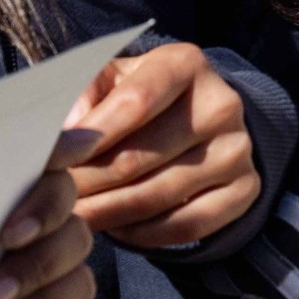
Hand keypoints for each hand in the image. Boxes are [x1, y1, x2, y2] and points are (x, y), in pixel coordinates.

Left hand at [58, 42, 262, 248]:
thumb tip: (64, 134)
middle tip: (52, 199)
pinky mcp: (246, 190)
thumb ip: (83, 93)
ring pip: (156, 196)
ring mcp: (238, 150)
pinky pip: (185, 226)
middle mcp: (221, 104)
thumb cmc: (142, 98)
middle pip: (138, 156)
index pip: (134, 102)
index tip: (53, 161)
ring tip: (74, 217)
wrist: (204, 121)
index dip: (89, 138)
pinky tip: (115, 229)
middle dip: (87, 183)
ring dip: (106, 213)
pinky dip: (142, 234)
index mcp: (185, 64)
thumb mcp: (113, 79)